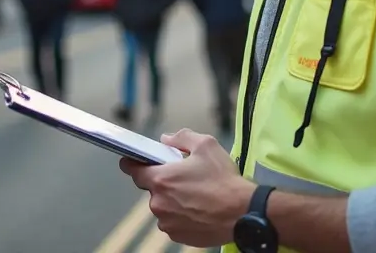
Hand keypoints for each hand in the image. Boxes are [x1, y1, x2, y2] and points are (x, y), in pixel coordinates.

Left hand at [119, 129, 255, 247]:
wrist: (242, 213)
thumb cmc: (224, 180)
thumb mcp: (206, 145)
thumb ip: (181, 138)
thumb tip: (166, 139)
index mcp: (161, 180)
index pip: (133, 170)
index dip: (133, 163)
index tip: (133, 162)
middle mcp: (159, 203)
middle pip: (153, 189)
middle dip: (165, 183)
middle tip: (186, 178)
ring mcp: (167, 222)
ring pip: (164, 207)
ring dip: (174, 201)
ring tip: (197, 196)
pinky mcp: (178, 236)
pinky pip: (174, 222)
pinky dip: (182, 216)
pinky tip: (199, 209)